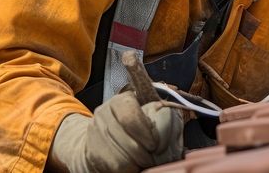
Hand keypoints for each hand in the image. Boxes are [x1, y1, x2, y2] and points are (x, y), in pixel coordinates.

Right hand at [49, 92, 182, 172]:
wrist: (95, 140)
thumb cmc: (127, 127)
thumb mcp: (140, 113)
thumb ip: (155, 115)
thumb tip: (175, 123)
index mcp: (119, 102)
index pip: (131, 117)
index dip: (147, 133)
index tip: (156, 144)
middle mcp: (104, 115)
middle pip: (130, 142)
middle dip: (147, 154)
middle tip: (155, 157)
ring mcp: (96, 135)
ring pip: (123, 158)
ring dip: (138, 163)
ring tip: (145, 162)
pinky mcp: (92, 154)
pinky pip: (116, 167)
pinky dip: (129, 169)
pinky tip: (133, 166)